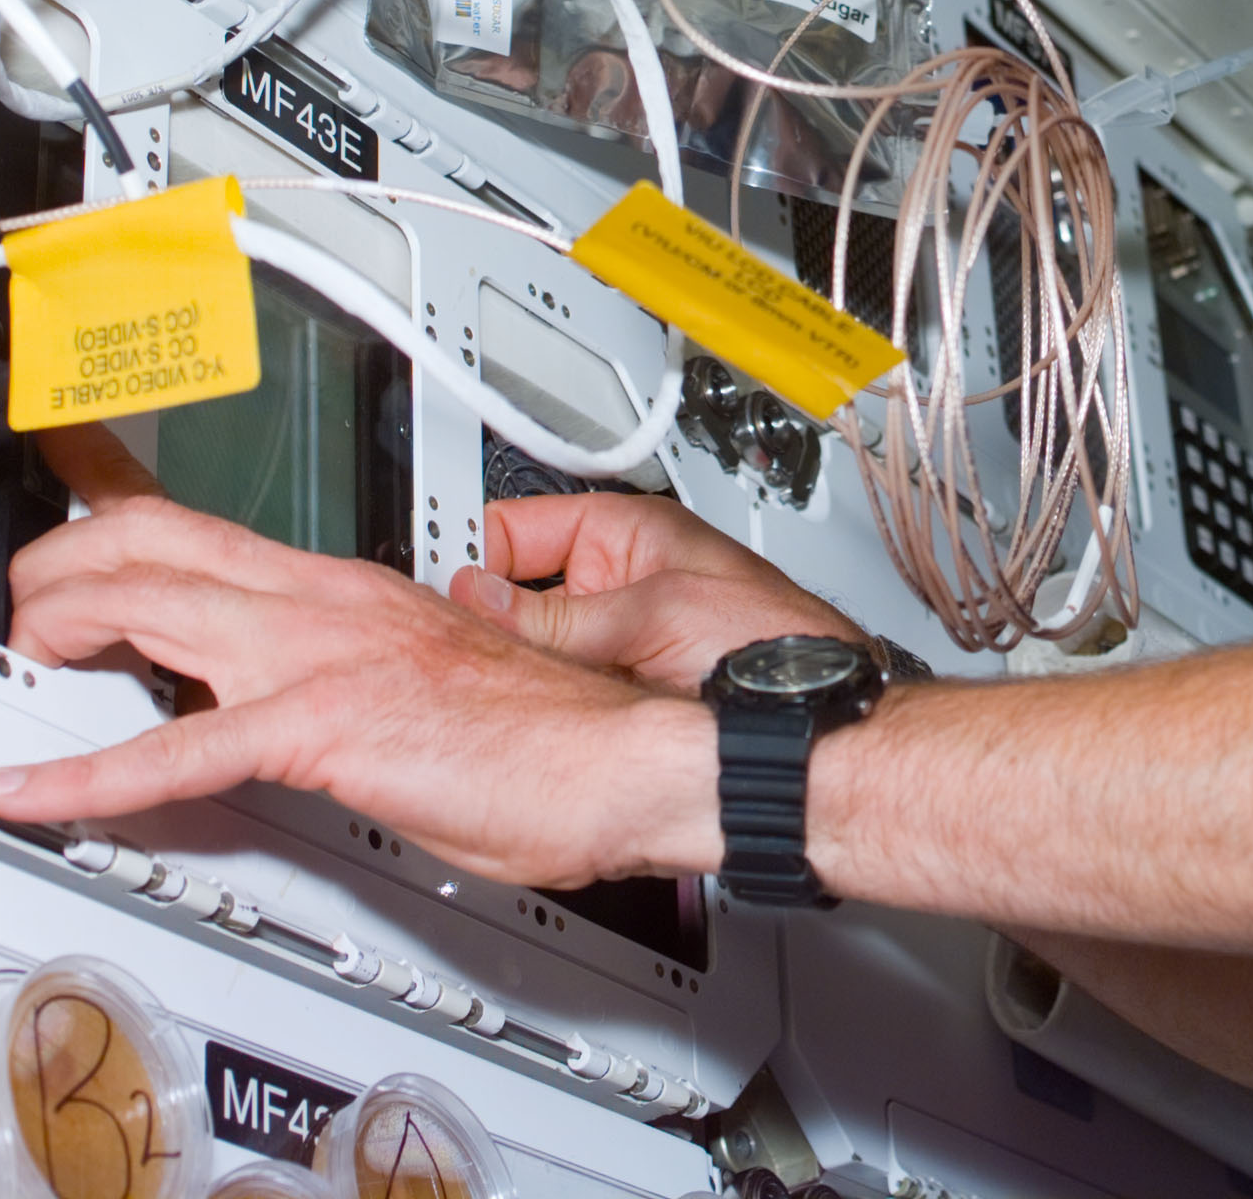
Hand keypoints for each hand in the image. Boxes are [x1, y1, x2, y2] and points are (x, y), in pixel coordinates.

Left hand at [0, 424, 719, 886]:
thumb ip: (356, 678)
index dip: (112, 517)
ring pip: (142, 602)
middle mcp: (320, 602)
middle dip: (58, 567)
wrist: (624, 753)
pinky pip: (172, 750)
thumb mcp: (428, 682)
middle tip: (27, 614)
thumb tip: (316, 702)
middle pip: (147, 540)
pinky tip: (29, 791)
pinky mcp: (319, 727)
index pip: (204, 526)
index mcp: (345, 590)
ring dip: (53, 630)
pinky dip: (81, 777)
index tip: (65, 523)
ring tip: (15, 665)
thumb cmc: (555, 734)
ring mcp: (314, 656)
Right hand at [452, 489, 866, 693]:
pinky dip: (539, 705)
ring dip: (514, 670)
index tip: (436, 592)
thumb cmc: (779, 645)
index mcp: (628, 535)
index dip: (474, 557)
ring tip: (492, 688)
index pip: (516, 527)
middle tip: (452, 651)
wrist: (815, 725)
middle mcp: (617, 583)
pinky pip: (557, 692)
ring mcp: (616, 641)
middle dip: (489, 622)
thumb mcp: (657, 614)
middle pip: (516, 595)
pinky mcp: (620, 693)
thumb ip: (562, 614)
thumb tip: (479, 603)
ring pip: (531, 651)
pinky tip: (527, 721)